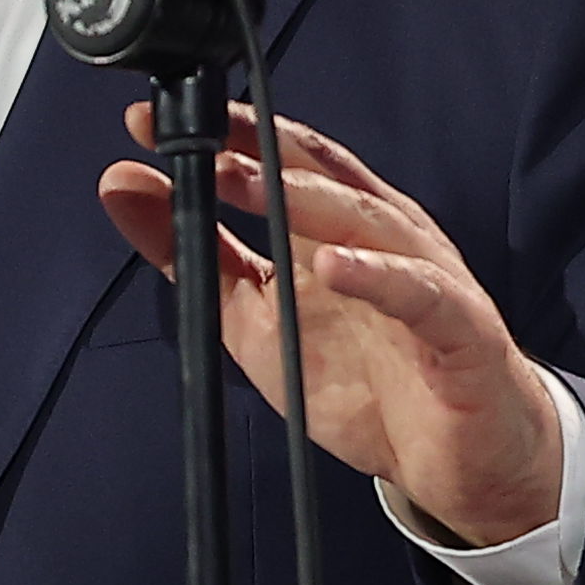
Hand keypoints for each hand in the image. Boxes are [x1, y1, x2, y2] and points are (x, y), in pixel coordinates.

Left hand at [95, 105, 565, 547]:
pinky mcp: (461, 329)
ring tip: (245, 182)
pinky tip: (336, 266)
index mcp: (340, 226)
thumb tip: (124, 185)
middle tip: (195, 137)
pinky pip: (421, 294)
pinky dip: (379, 276)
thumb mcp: (256, 319)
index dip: (221, 135)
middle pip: (323, 175)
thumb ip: (194, 256)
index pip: (280, 161)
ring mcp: (427, 276)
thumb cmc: (370, 380)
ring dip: (304, 199)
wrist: (459, 461)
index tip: (152, 122)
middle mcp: (385, 236)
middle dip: (256, 150)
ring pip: (368, 220)